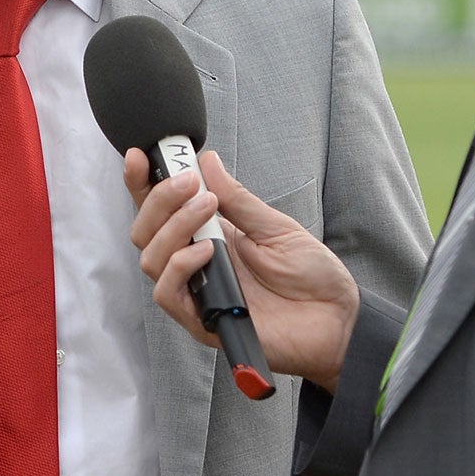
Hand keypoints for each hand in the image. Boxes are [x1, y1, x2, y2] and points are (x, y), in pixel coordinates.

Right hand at [124, 147, 360, 392]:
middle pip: (145, 230)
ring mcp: (197, 292)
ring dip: (174, 226)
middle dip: (160, 199)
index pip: (161, 210)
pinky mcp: (202, 320)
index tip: (139, 156)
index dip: (142, 183)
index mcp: (208, 236)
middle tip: (190, 183)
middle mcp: (194, 262)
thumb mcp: (275, 226)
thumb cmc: (309, 277)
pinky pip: (168, 293)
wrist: (335, 320)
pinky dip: (180, 265)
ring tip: (207, 209)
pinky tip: (207, 251)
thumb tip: (208, 161)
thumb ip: (237, 199)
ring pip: (151, 257)